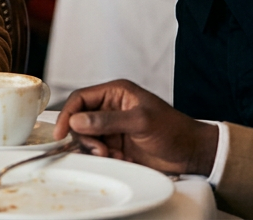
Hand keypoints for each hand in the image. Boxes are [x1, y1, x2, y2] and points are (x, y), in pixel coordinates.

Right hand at [54, 80, 218, 175]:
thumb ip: (107, 120)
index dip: (68, 114)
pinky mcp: (116, 144)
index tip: (61, 132)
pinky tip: (121, 159)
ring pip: (87, 138)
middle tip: (99, 150)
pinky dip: (105, 158)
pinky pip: (98, 151)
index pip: (81, 99)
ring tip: (114, 156)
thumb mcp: (140, 121)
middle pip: (80, 120)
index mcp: (116, 93)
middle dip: (86, 137)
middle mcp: (111, 108)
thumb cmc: (173, 129)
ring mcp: (112, 127)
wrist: (191, 153)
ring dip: (96, 150)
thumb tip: (77, 120)